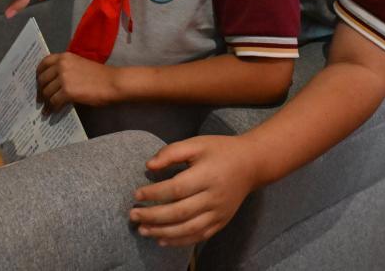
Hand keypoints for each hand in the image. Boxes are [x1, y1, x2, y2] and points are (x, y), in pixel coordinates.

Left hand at [36, 52, 119, 112]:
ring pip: (47, 92)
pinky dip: (52, 108)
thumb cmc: (100, 76)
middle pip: (42, 79)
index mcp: (65, 57)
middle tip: (41, 100)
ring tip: (46, 109)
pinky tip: (53, 112)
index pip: (44, 63)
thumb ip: (65, 69)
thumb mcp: (79, 64)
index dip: (38, 74)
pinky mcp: (67, 91)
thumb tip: (53, 82)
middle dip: (40, 91)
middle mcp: (61, 65)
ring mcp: (63, 78)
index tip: (38, 83)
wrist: (113, 83)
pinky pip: (54, 102)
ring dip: (46, 102)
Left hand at [130, 135, 260, 246]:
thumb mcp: (196, 143)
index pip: (177, 189)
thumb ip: (172, 152)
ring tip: (143, 230)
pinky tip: (162, 239)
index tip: (136, 194)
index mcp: (207, 175)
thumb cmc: (220, 151)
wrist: (251, 164)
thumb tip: (149, 166)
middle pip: (180, 212)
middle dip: (153, 216)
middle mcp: (214, 197)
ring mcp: (219, 213)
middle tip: (132, 215)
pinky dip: (179, 241)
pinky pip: (199, 236)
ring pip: (188, 229)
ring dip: (163, 232)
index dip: (155, 193)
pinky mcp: (221, 222)